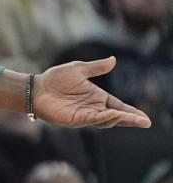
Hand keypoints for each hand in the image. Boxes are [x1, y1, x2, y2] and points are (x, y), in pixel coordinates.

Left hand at [35, 57, 151, 128]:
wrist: (36, 88)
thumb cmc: (55, 79)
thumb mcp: (79, 69)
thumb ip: (97, 67)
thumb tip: (114, 60)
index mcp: (97, 97)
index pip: (119, 106)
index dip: (132, 112)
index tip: (145, 119)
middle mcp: (94, 108)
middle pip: (117, 116)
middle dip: (131, 119)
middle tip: (145, 122)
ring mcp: (85, 115)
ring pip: (107, 120)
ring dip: (120, 119)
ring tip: (133, 118)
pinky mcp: (76, 119)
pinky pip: (93, 120)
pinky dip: (104, 118)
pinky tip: (113, 115)